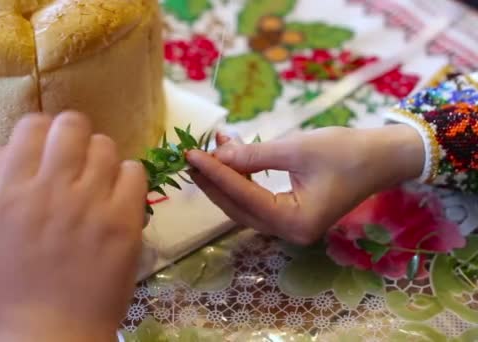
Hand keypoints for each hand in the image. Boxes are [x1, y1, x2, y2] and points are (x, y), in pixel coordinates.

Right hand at [0, 112, 146, 340]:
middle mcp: (51, 188)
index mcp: (12, 189)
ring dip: (102, 158)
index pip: (32, 125)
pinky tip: (119, 197)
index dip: (44, 131)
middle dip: (75, 135)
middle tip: (79, 157)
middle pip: (72, 125)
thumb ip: (16, 185)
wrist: (50, 330)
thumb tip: (41, 154)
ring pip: (106, 146)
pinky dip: (127, 179)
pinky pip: (135, 172)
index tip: (50, 145)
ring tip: (100, 180)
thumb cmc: (15, 285)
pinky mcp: (124, 220)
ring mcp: (90, 203)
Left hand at [186, 125, 423, 244]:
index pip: (244, 197)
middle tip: (192, 156)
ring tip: (208, 152)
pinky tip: (231, 157)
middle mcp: (290, 232)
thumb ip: (253, 156)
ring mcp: (290, 227)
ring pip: (244, 206)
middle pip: (238, 208)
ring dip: (225, 180)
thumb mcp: (297, 149)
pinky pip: (257, 201)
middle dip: (214, 181)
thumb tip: (217, 154)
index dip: (215, 174)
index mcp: (295, 222)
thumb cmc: (346, 151)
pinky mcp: (291, 216)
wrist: (382, 158)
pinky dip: (241, 181)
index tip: (192, 154)